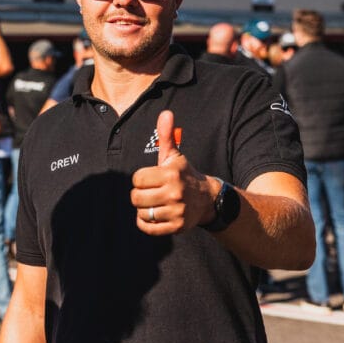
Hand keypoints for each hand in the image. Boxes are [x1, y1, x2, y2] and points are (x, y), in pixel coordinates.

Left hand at [130, 110, 215, 235]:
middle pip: (136, 197)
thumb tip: (166, 113)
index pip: (137, 179)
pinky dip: (146, 223)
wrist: (207, 199)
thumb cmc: (183, 174)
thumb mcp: (175, 155)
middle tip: (150, 192)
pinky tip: (153, 215)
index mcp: (171, 174)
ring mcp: (177, 212)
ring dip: (143, 209)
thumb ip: (166, 135)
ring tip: (154, 203)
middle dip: (139, 194)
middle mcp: (175, 193)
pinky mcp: (177, 227)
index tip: (151, 178)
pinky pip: (148, 228)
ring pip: (141, 213)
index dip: (140, 179)